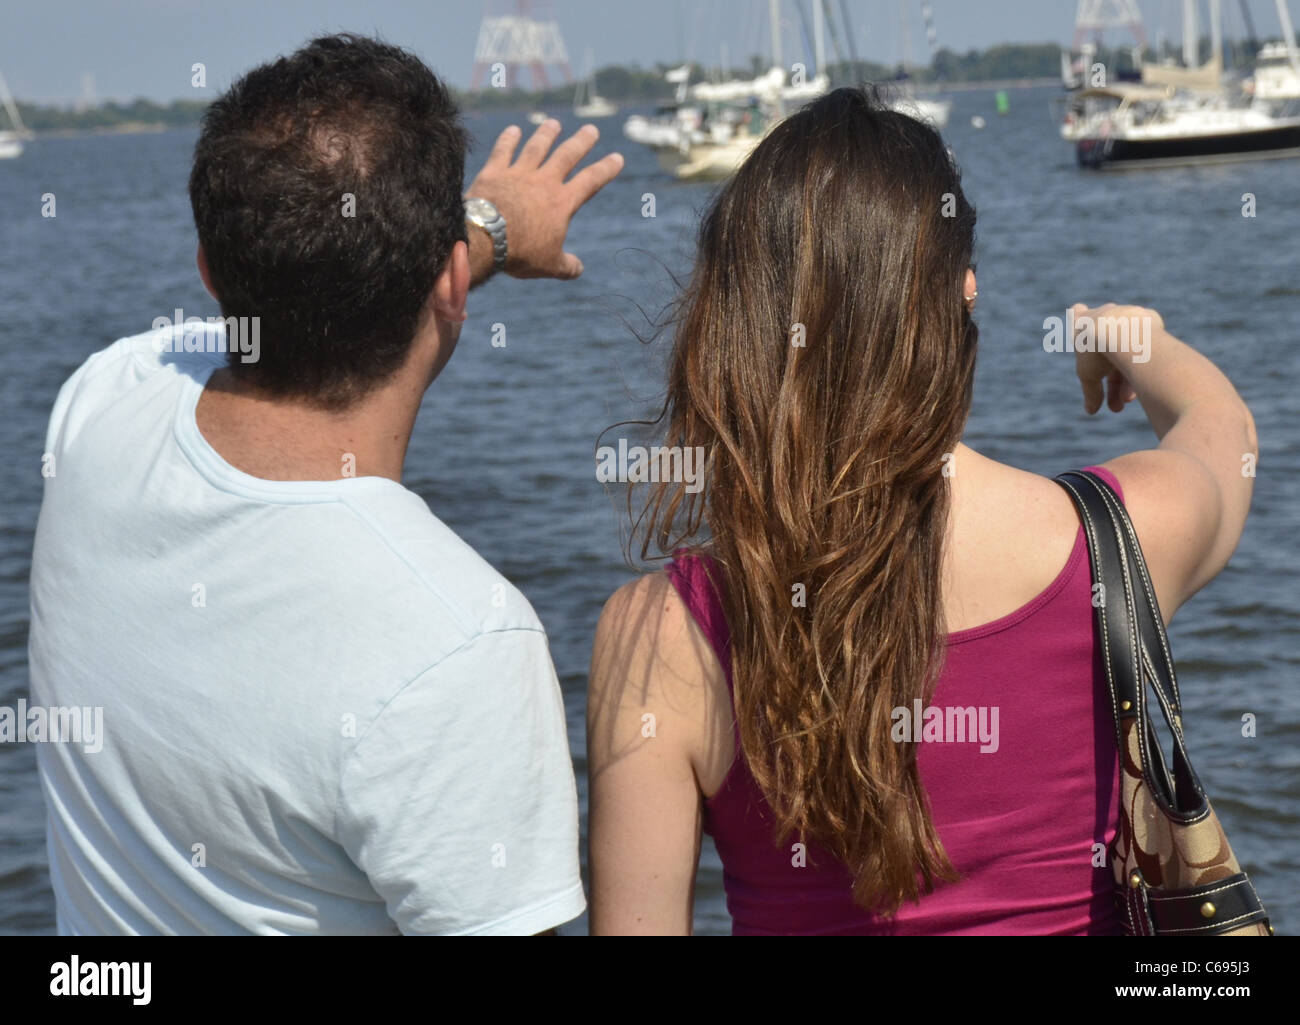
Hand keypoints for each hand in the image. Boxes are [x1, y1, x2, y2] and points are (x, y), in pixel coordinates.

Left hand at [465, 119, 623, 280]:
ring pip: (537, 147)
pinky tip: (514, 130)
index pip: (591, 181)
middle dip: (581, 141)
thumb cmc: (521, 252)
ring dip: (547, 134)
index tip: (617, 158)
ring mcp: (518, 173)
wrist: (485, 238)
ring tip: (553, 124)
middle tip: (591, 130)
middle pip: (567, 155)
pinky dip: (509, 139)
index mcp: (562, 203)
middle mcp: (544, 182)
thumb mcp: (549, 265)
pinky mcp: (494, 172)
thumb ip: (567, 266)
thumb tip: (578, 269)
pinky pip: (503, 150)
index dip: (606, 168)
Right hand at [1071, 302, 1156, 413]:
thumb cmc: (1097, 352)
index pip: (1076, 312)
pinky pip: (1148, 341)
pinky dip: (1146, 359)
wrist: (1125, 333)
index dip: (1077, 315)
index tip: (1077, 314)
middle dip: (1112, 375)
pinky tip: (1148, 374)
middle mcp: (1106, 313)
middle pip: (1107, 343)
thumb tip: (1091, 411)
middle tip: (1118, 400)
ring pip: (1128, 347)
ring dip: (1129, 372)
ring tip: (1131, 398)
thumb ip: (1091, 392)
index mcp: (1084, 322)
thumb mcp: (1089, 376)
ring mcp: (1128, 313)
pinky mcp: (1149, 318)